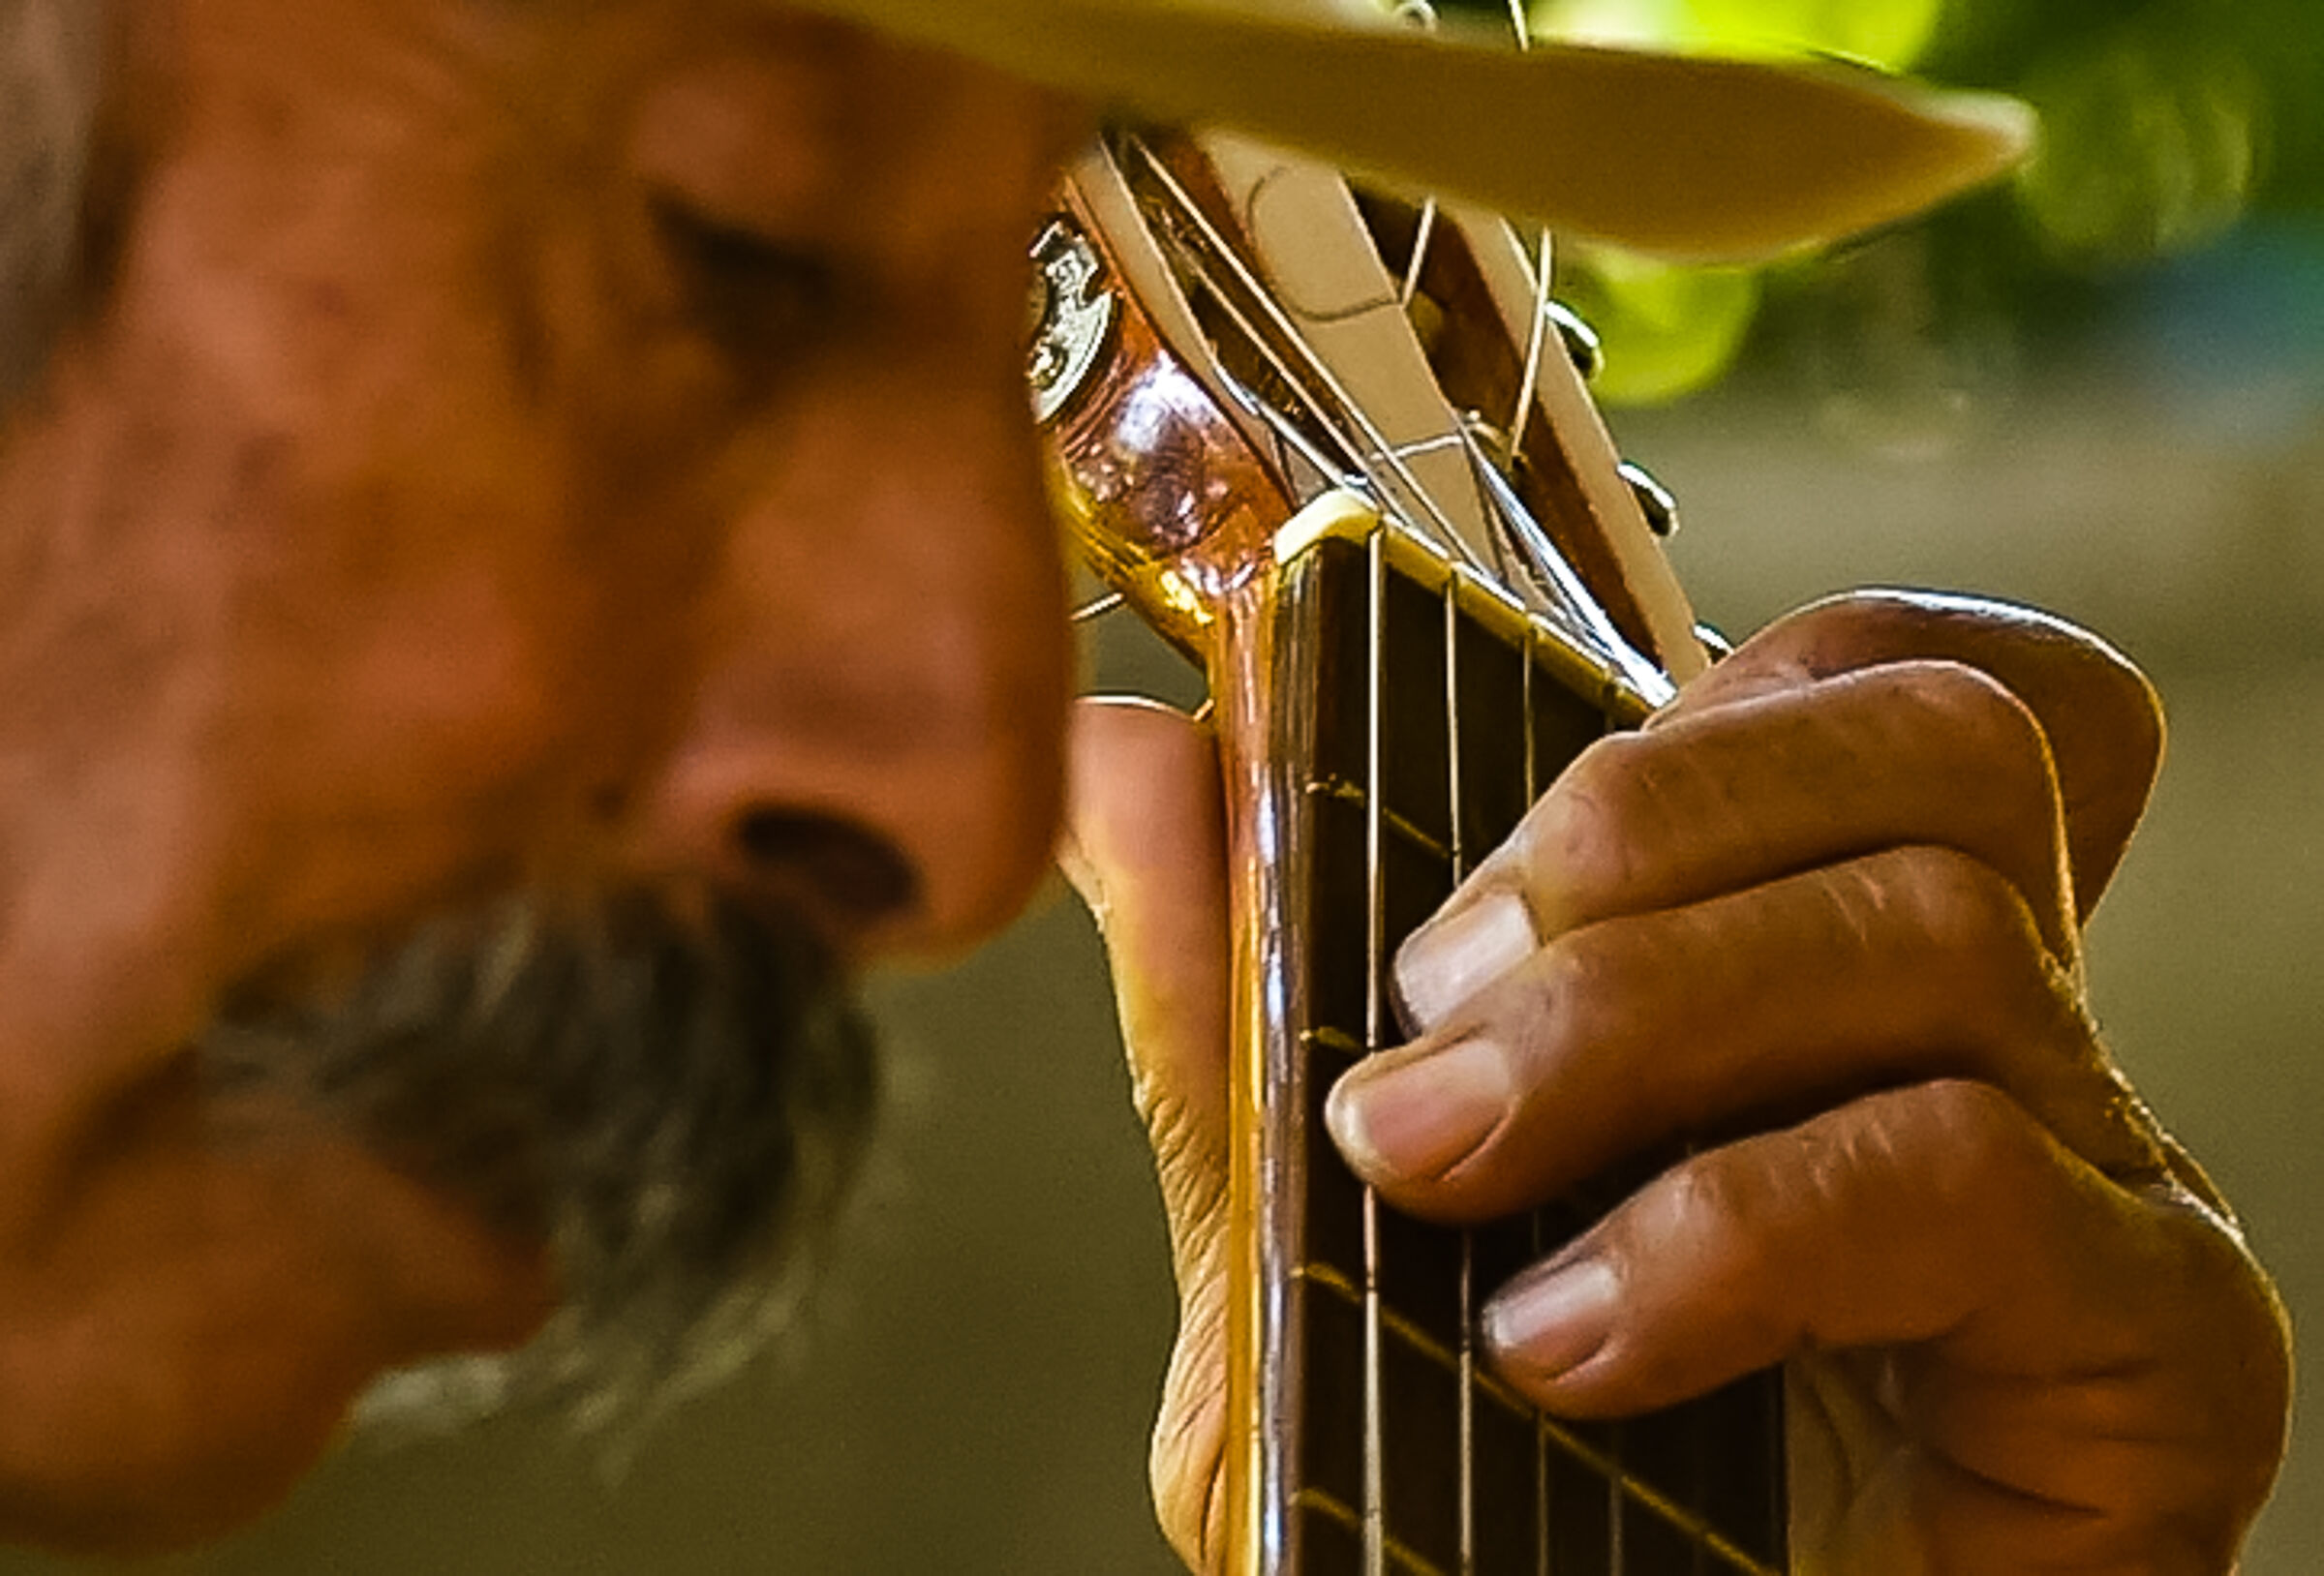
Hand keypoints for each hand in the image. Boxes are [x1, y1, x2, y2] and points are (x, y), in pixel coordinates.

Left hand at [1063, 591, 2290, 1574]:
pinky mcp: (2155, 1342)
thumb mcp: (1309, 1229)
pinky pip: (1969, 1166)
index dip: (1689, 697)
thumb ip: (1239, 995)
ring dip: (1631, 1026)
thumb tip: (1133, 753)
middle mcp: (1976, 1034)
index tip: (1455, 871)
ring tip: (1451, 1176)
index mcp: (1806, 962)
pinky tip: (1576, 1341)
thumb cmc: (1481, 1504)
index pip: (1858, 680)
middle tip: (1429, 1008)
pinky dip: (1726, 1229)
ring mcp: (2088, 1168)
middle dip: (1631, 827)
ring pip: (1930, 922)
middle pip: (1925, 735)